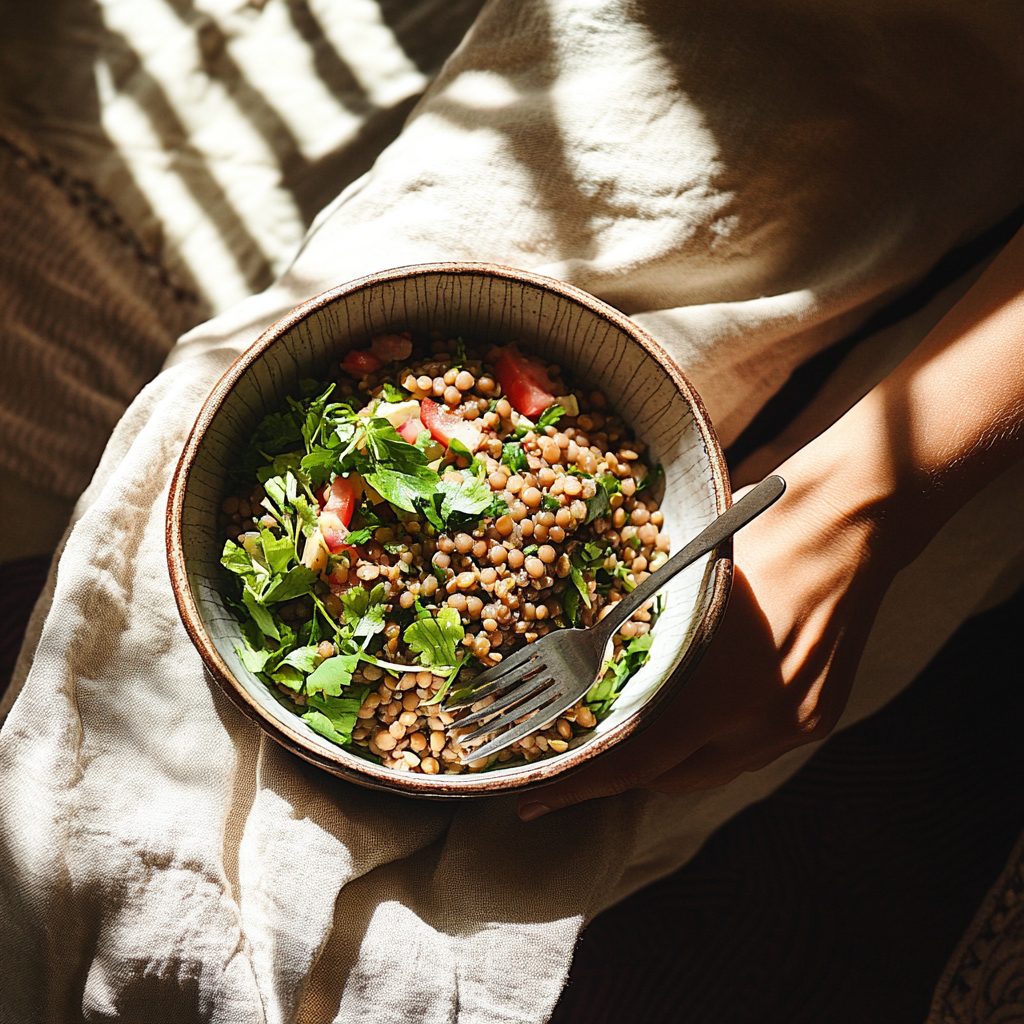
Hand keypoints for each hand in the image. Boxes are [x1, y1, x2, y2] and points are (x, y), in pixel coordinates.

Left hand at [517, 450, 894, 818]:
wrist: (855, 518)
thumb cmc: (757, 528)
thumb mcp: (681, 574)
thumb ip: (643, 632)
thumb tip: (587, 657)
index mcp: (725, 686)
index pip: (634, 760)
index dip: (575, 784)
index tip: (531, 799)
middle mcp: (764, 722)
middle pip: (666, 777)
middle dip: (614, 769)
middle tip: (570, 750)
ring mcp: (796, 725)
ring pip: (706, 769)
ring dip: (662, 757)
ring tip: (623, 730)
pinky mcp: (816, 719)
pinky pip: (743, 750)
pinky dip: (705, 740)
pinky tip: (685, 712)